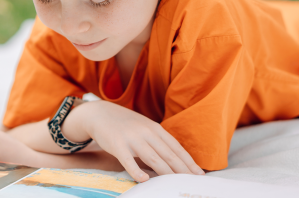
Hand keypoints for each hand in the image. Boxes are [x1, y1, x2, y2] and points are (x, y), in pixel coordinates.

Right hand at [65, 101, 203, 181]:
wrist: (99, 114)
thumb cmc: (124, 124)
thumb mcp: (144, 127)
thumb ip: (157, 140)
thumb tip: (173, 158)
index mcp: (154, 128)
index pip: (176, 147)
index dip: (188, 161)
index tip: (198, 173)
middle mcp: (146, 132)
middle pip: (168, 154)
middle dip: (182, 169)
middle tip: (192, 182)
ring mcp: (132, 138)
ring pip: (152, 158)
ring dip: (166, 172)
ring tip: (175, 184)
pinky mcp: (117, 145)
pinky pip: (128, 160)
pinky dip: (136, 171)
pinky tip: (144, 180)